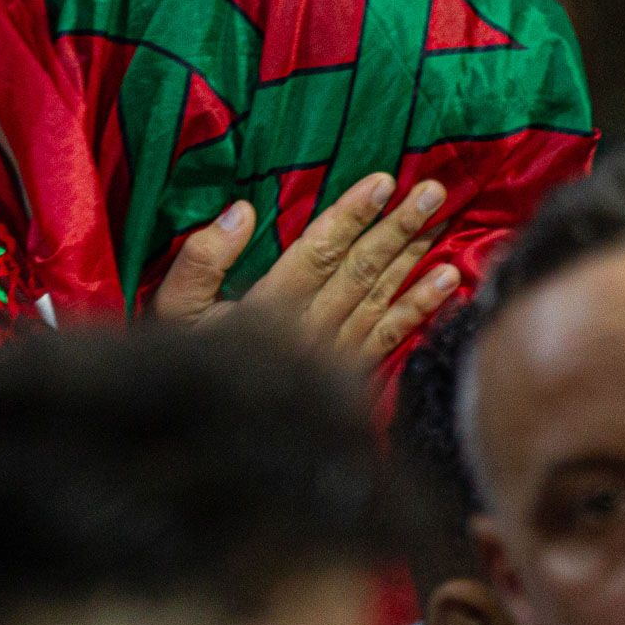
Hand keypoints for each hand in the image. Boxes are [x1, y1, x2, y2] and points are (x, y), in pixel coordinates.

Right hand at [152, 172, 460, 365]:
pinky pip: (391, 336)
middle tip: (432, 191)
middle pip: (359, 270)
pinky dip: (421, 307)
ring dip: (414, 257)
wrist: (210, 441)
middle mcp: (310, 329)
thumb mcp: (175, 312)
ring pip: (380, 296)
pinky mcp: (349, 374)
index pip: (317, 253)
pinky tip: (449, 280)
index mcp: (268, 309)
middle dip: (396, 228)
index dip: (350, 217)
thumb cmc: (186, 363)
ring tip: (445, 219)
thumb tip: (243, 212)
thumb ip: (202, 261)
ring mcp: (334, 353)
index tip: (382, 182)